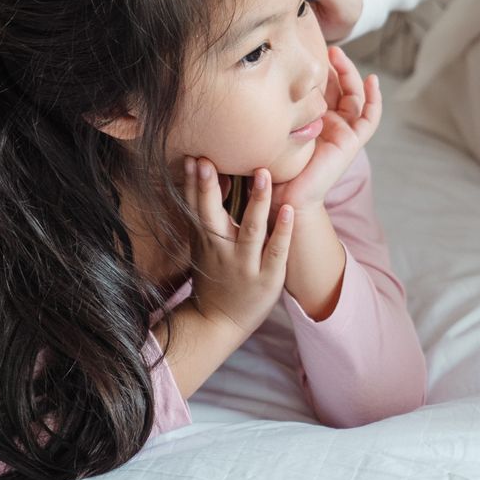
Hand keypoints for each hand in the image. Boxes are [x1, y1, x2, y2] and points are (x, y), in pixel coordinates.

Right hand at [184, 156, 294, 335]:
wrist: (218, 322)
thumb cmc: (214, 274)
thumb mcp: (202, 245)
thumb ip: (205, 213)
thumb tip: (207, 175)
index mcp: (204, 239)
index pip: (194, 206)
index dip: (191, 183)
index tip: (192, 157)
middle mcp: (220, 249)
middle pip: (212, 215)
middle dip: (208, 189)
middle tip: (210, 160)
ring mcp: (244, 264)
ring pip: (250, 230)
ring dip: (257, 202)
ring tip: (264, 173)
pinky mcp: (267, 277)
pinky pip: (275, 251)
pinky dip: (281, 231)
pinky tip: (288, 210)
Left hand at [273, 45, 382, 209]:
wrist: (283, 195)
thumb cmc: (271, 166)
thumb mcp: (270, 129)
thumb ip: (270, 110)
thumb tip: (251, 81)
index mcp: (312, 120)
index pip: (321, 88)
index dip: (319, 71)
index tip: (307, 52)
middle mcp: (330, 124)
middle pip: (340, 88)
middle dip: (336, 67)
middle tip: (327, 49)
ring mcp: (343, 131)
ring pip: (355, 96)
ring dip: (351, 74)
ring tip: (339, 56)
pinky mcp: (352, 141)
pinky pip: (370, 117)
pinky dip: (375, 99)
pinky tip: (373, 80)